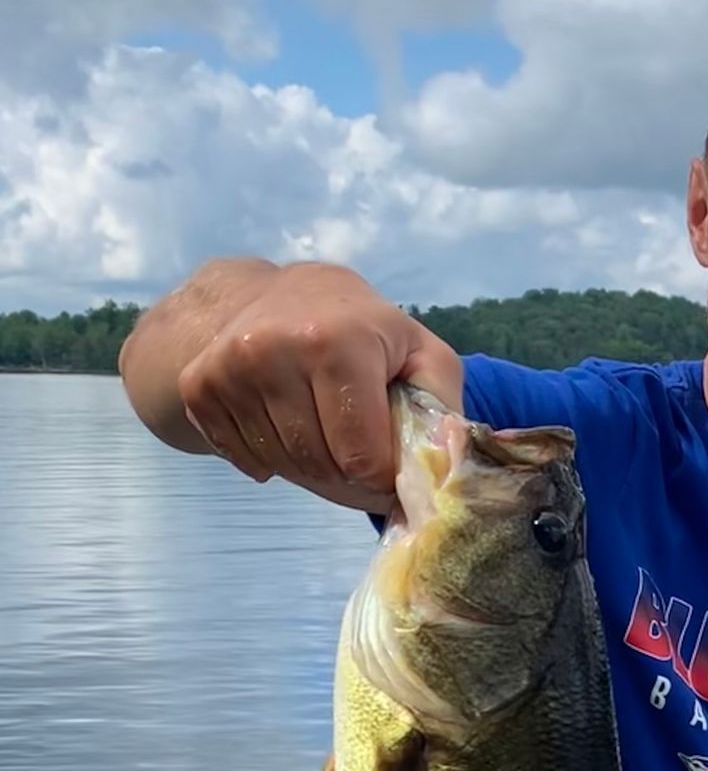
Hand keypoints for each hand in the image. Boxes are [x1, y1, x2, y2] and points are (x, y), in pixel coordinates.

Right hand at [177, 265, 461, 507]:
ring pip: (282, 466)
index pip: (362, 458)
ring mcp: (229, 367)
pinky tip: (287, 421)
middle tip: (358, 447)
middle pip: (320, 467)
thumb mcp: (422, 355)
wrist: (284, 295)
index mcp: (338, 342)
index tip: (387, 458)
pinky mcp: (200, 385)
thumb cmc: (368, 333)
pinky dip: (271, 459)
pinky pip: (244, 459)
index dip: (380, 474)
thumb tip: (445, 474)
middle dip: (347, 475)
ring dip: (310, 467)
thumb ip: (443, 411)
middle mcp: (274, 348)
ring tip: (324, 427)